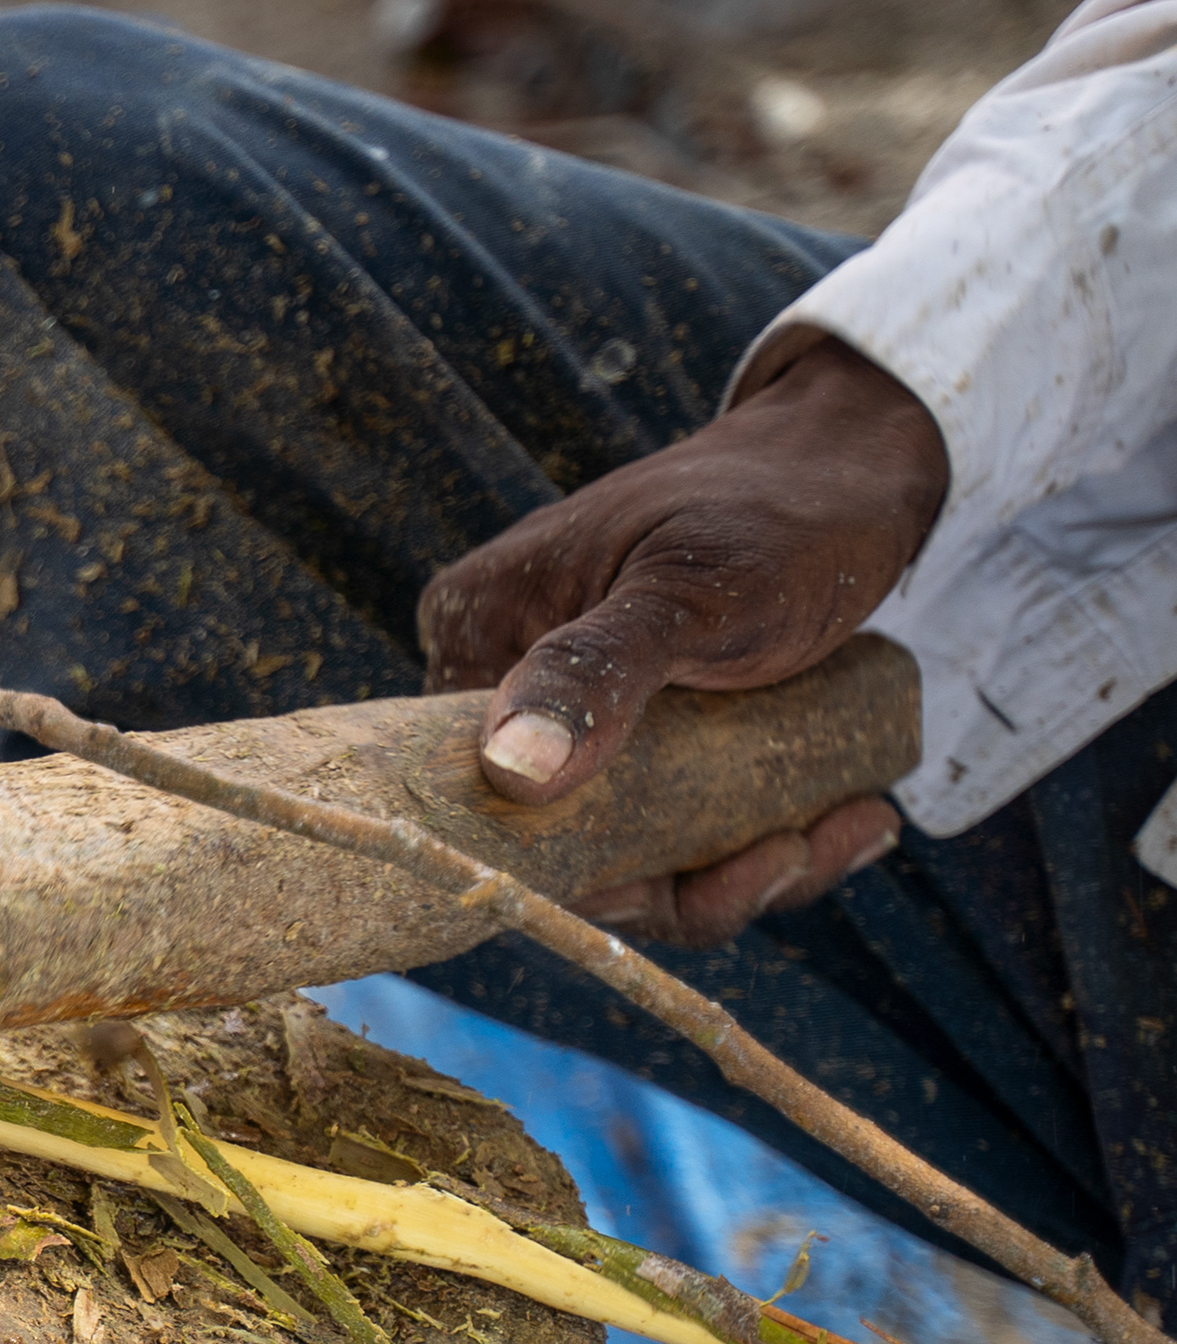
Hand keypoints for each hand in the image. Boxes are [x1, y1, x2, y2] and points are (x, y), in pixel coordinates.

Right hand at [418, 334, 947, 945]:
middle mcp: (504, 681)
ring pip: (630, 843)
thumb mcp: (693, 591)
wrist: (867, 461)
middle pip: (563, 840)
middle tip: (803, 851)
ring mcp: (575, 710)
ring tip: (848, 824)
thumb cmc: (781, 508)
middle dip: (687, 879)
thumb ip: (597, 669)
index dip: (580, 874)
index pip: (482, 803)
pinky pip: (672, 820)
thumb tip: (509, 771)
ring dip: (741, 865)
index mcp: (476, 636)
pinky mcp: (640, 730)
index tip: (701, 882)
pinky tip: (842, 820)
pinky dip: (755, 842)